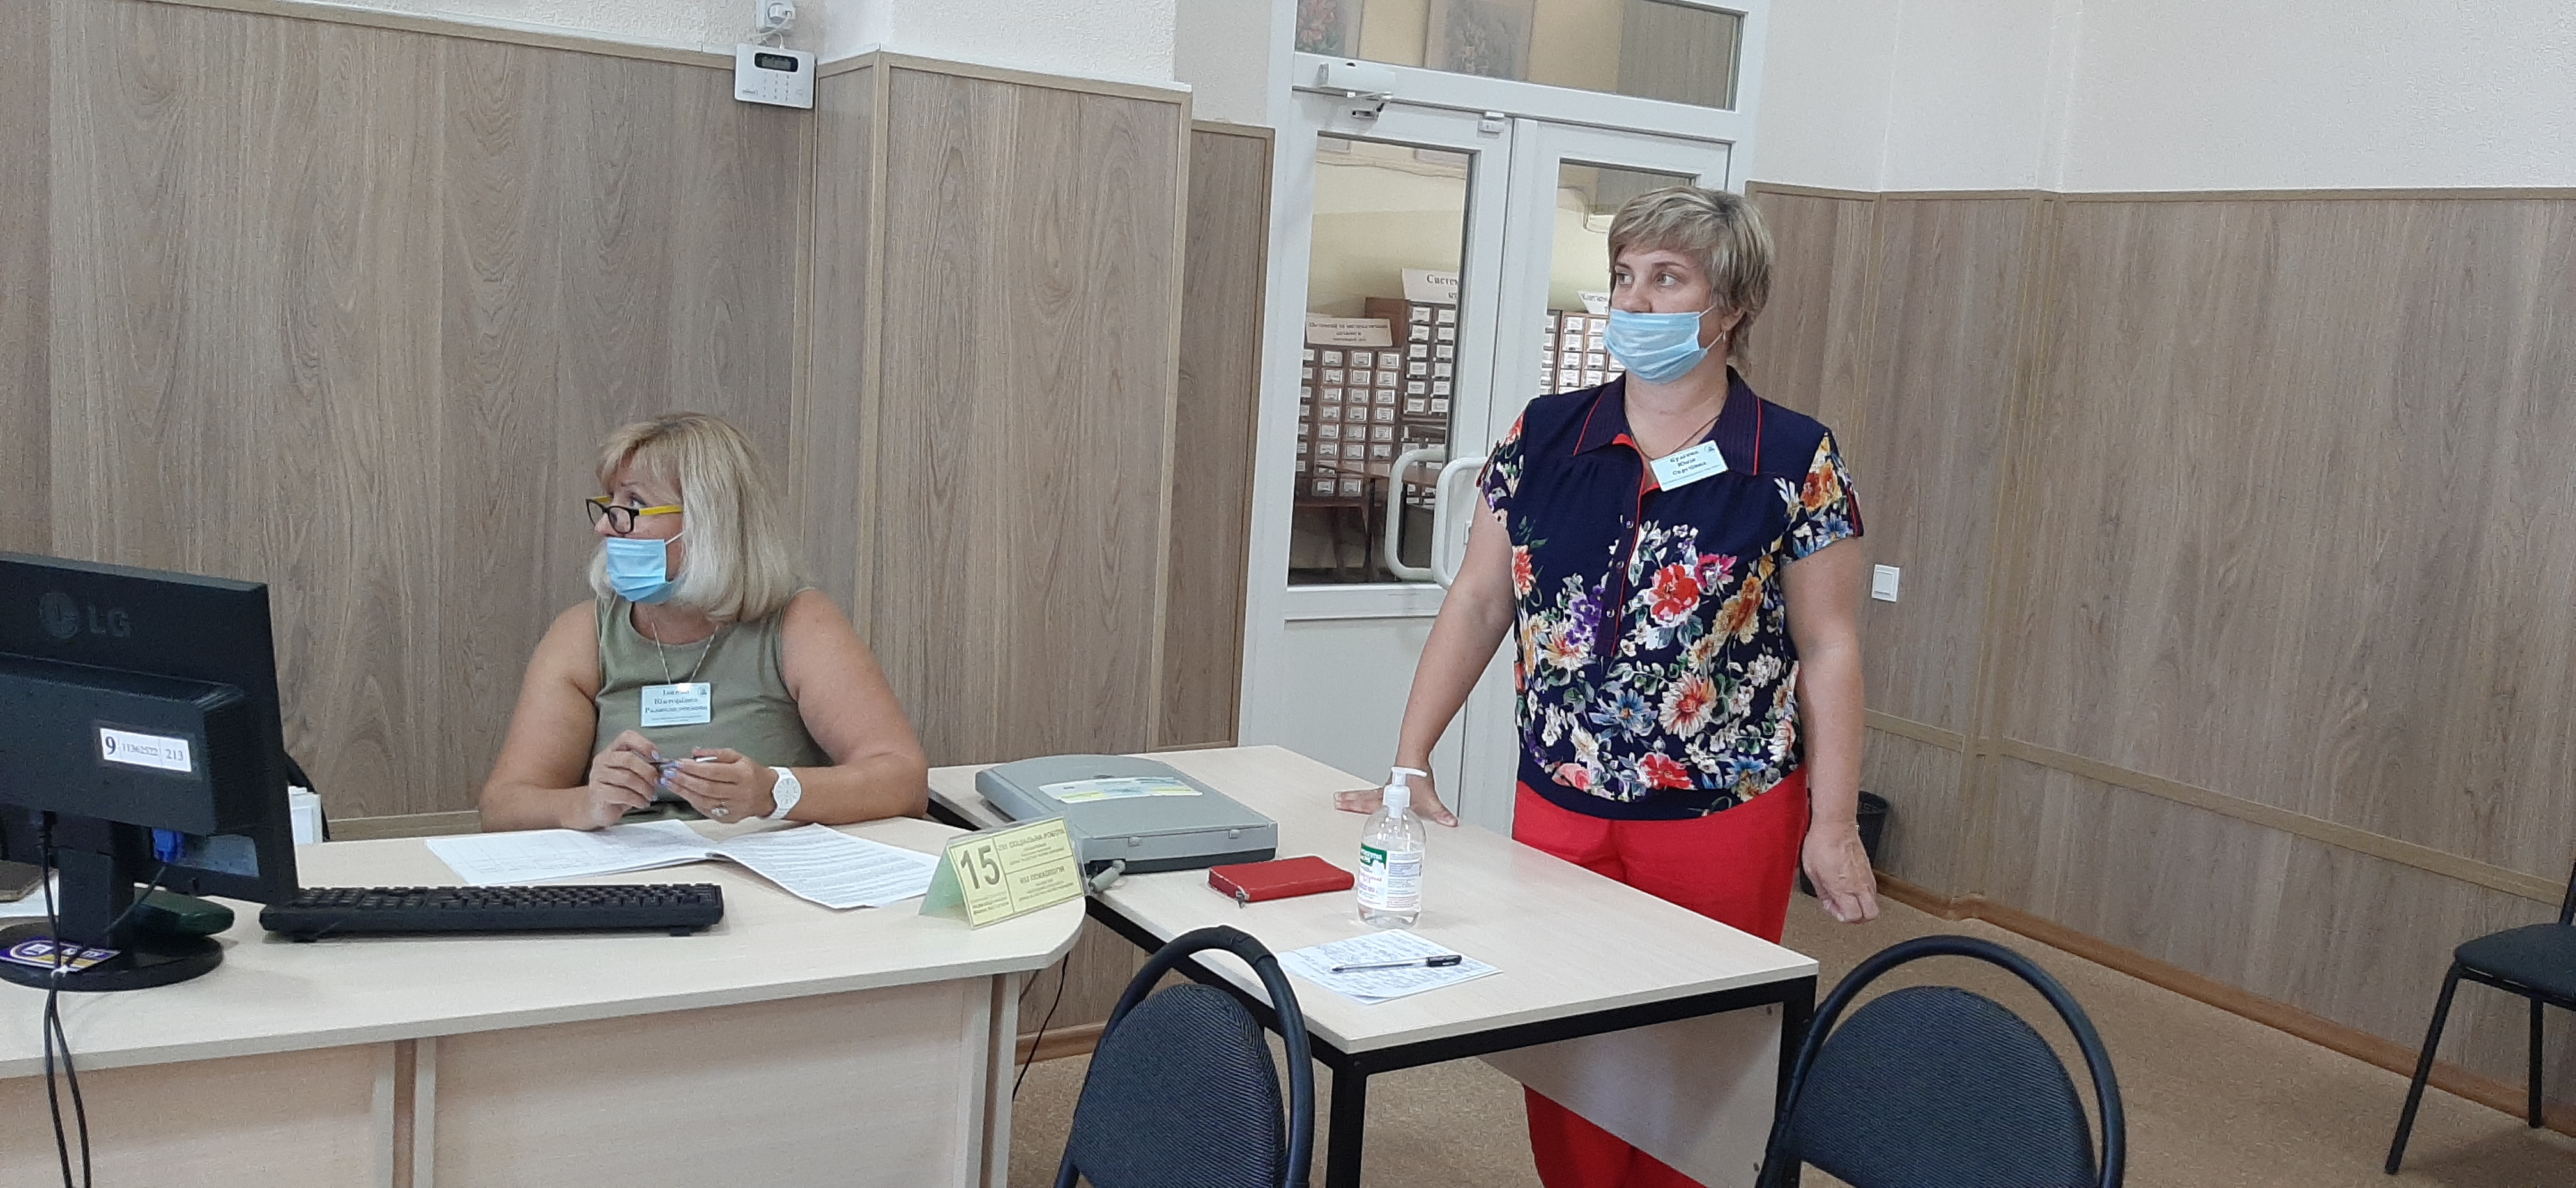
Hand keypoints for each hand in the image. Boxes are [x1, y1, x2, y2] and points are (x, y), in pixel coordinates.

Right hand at [570, 730, 660, 829]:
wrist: (598, 807)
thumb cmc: (617, 789)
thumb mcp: (631, 775)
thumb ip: (645, 768)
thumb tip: (664, 768)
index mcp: (613, 751)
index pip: (627, 737)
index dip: (644, 744)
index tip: (656, 756)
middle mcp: (603, 760)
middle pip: (628, 758)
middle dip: (647, 771)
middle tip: (656, 780)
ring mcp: (598, 775)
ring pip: (627, 778)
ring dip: (644, 789)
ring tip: (650, 795)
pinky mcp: (598, 792)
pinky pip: (623, 794)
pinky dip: (637, 800)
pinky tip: (642, 802)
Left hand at [666, 748, 777, 822]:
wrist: (768, 794)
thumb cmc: (752, 774)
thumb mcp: (738, 757)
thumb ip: (716, 753)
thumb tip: (695, 753)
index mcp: (743, 775)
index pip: (713, 771)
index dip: (693, 768)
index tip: (678, 763)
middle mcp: (739, 793)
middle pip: (706, 787)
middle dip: (684, 780)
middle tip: (669, 773)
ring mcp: (734, 807)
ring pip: (704, 801)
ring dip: (684, 792)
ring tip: (670, 783)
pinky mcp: (729, 818)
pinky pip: (707, 810)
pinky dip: (693, 801)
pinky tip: (684, 793)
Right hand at [1333, 769, 1458, 826]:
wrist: (1415, 754)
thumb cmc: (1416, 775)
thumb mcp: (1428, 798)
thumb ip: (1439, 812)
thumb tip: (1450, 822)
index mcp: (1387, 799)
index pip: (1368, 807)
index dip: (1356, 808)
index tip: (1342, 809)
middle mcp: (1384, 792)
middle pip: (1363, 798)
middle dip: (1349, 801)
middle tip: (1337, 801)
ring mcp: (1387, 785)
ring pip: (1367, 792)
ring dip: (1355, 795)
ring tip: (1343, 797)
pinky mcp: (1392, 780)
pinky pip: (1377, 789)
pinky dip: (1369, 792)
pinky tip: (1371, 793)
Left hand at [1802, 819, 1879, 922]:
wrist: (1835, 825)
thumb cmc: (1821, 843)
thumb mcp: (1812, 872)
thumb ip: (1822, 892)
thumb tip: (1829, 902)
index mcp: (1843, 887)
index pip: (1854, 916)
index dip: (1843, 917)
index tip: (1834, 909)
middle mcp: (1858, 884)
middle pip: (1871, 914)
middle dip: (1859, 917)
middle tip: (1845, 910)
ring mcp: (1866, 876)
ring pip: (1874, 902)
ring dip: (1862, 904)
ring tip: (1847, 897)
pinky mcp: (1869, 869)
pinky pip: (1872, 889)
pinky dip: (1863, 893)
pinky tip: (1851, 886)